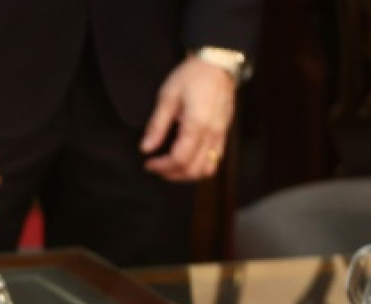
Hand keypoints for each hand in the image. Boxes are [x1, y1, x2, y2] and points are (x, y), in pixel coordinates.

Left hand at [140, 56, 236, 181]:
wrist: (218, 62)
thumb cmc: (192, 75)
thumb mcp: (168, 96)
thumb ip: (157, 125)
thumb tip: (145, 148)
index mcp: (197, 124)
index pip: (179, 159)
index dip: (161, 166)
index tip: (148, 163)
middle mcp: (212, 133)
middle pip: (193, 169)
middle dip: (172, 174)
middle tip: (156, 167)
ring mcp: (221, 134)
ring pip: (207, 169)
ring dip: (186, 174)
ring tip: (170, 167)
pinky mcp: (224, 132)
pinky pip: (215, 159)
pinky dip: (199, 166)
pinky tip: (185, 159)